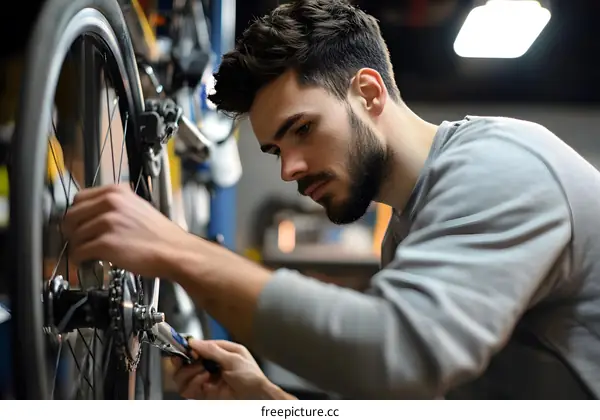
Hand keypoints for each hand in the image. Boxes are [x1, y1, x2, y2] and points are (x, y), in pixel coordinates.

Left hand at [62, 184, 189, 277]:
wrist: (175, 251)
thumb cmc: (161, 235)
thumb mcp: (138, 207)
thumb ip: (116, 206)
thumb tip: (94, 215)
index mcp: (117, 192)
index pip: (80, 198)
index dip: (77, 214)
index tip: (80, 224)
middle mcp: (110, 203)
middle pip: (71, 215)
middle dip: (72, 231)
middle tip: (80, 241)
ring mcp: (107, 222)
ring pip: (74, 235)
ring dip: (77, 247)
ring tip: (88, 254)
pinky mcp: (106, 243)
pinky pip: (79, 251)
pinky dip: (80, 259)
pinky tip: (89, 262)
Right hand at [172, 339, 286, 399]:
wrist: (257, 397)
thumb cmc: (252, 377)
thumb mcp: (233, 358)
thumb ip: (212, 350)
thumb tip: (194, 342)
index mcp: (219, 352)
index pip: (197, 347)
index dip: (189, 347)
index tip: (184, 348)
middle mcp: (210, 365)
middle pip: (185, 362)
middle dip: (184, 361)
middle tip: (188, 359)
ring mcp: (206, 379)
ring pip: (182, 376)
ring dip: (189, 372)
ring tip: (201, 370)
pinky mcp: (204, 393)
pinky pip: (188, 389)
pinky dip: (192, 383)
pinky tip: (204, 379)